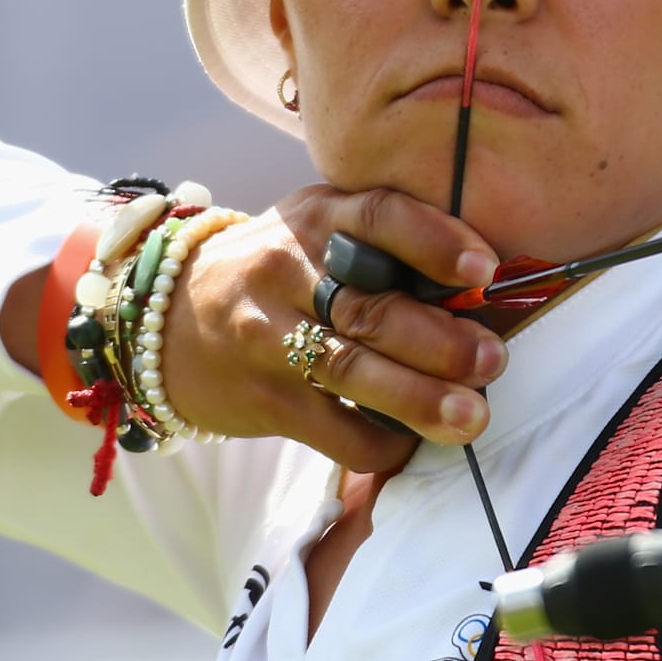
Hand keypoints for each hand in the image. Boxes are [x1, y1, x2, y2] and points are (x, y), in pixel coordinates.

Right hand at [157, 186, 502, 470]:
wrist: (168, 319)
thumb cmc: (276, 271)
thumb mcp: (315, 229)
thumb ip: (381, 243)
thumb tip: (482, 287)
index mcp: (314, 217)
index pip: (378, 216)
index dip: (436, 241)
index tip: (485, 270)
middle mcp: (285, 271)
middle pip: (371, 307)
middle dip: (441, 340)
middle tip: (492, 360)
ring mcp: (267, 337)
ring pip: (351, 371)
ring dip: (419, 398)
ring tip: (471, 416)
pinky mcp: (263, 398)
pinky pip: (332, 430)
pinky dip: (381, 443)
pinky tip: (412, 443)